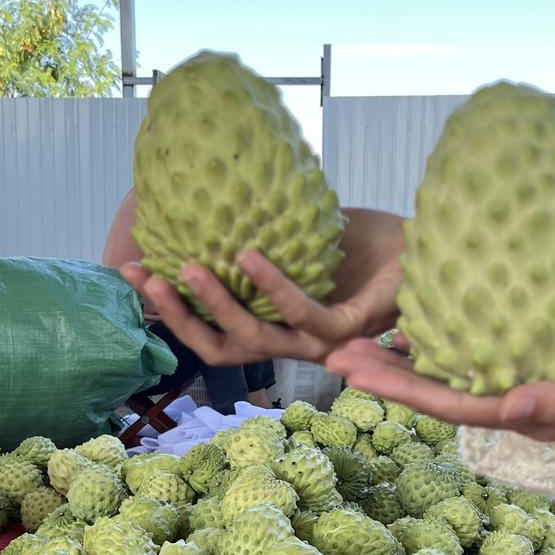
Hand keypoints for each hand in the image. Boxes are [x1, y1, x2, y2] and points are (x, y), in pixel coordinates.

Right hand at [118, 208, 405, 365]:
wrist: (422, 242)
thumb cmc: (359, 239)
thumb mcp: (296, 234)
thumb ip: (256, 234)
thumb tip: (203, 204)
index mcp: (276, 329)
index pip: (214, 336)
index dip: (171, 314)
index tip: (132, 274)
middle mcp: (293, 345)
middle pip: (223, 350)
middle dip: (180, 317)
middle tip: (143, 277)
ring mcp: (322, 343)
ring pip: (257, 339)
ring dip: (217, 304)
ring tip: (185, 266)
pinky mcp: (350, 330)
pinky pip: (303, 314)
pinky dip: (273, 287)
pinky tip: (246, 254)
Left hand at [326, 334, 554, 452]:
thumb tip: (510, 409)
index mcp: (526, 415)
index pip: (451, 405)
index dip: (401, 389)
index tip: (356, 372)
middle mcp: (511, 403)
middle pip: (436, 391)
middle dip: (384, 376)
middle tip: (333, 352)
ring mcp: (518, 386)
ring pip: (449, 375)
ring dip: (402, 361)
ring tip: (356, 339)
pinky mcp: (529, 365)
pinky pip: (474, 355)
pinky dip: (440, 341)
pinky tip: (414, 323)